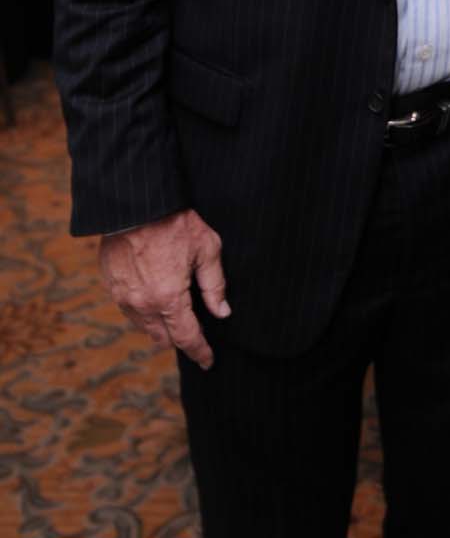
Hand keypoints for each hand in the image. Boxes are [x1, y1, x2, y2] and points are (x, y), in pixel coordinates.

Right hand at [99, 208, 229, 368]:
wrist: (135, 203)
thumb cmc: (175, 222)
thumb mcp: (206, 248)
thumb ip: (214, 284)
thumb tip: (223, 312)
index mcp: (169, 298)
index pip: (187, 337)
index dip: (200, 352)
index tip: (208, 361)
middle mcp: (143, 304)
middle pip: (164, 338)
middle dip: (180, 339)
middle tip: (195, 332)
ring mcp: (123, 297)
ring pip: (145, 326)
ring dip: (160, 326)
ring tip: (175, 315)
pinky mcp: (111, 285)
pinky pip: (130, 310)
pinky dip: (144, 311)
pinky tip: (154, 298)